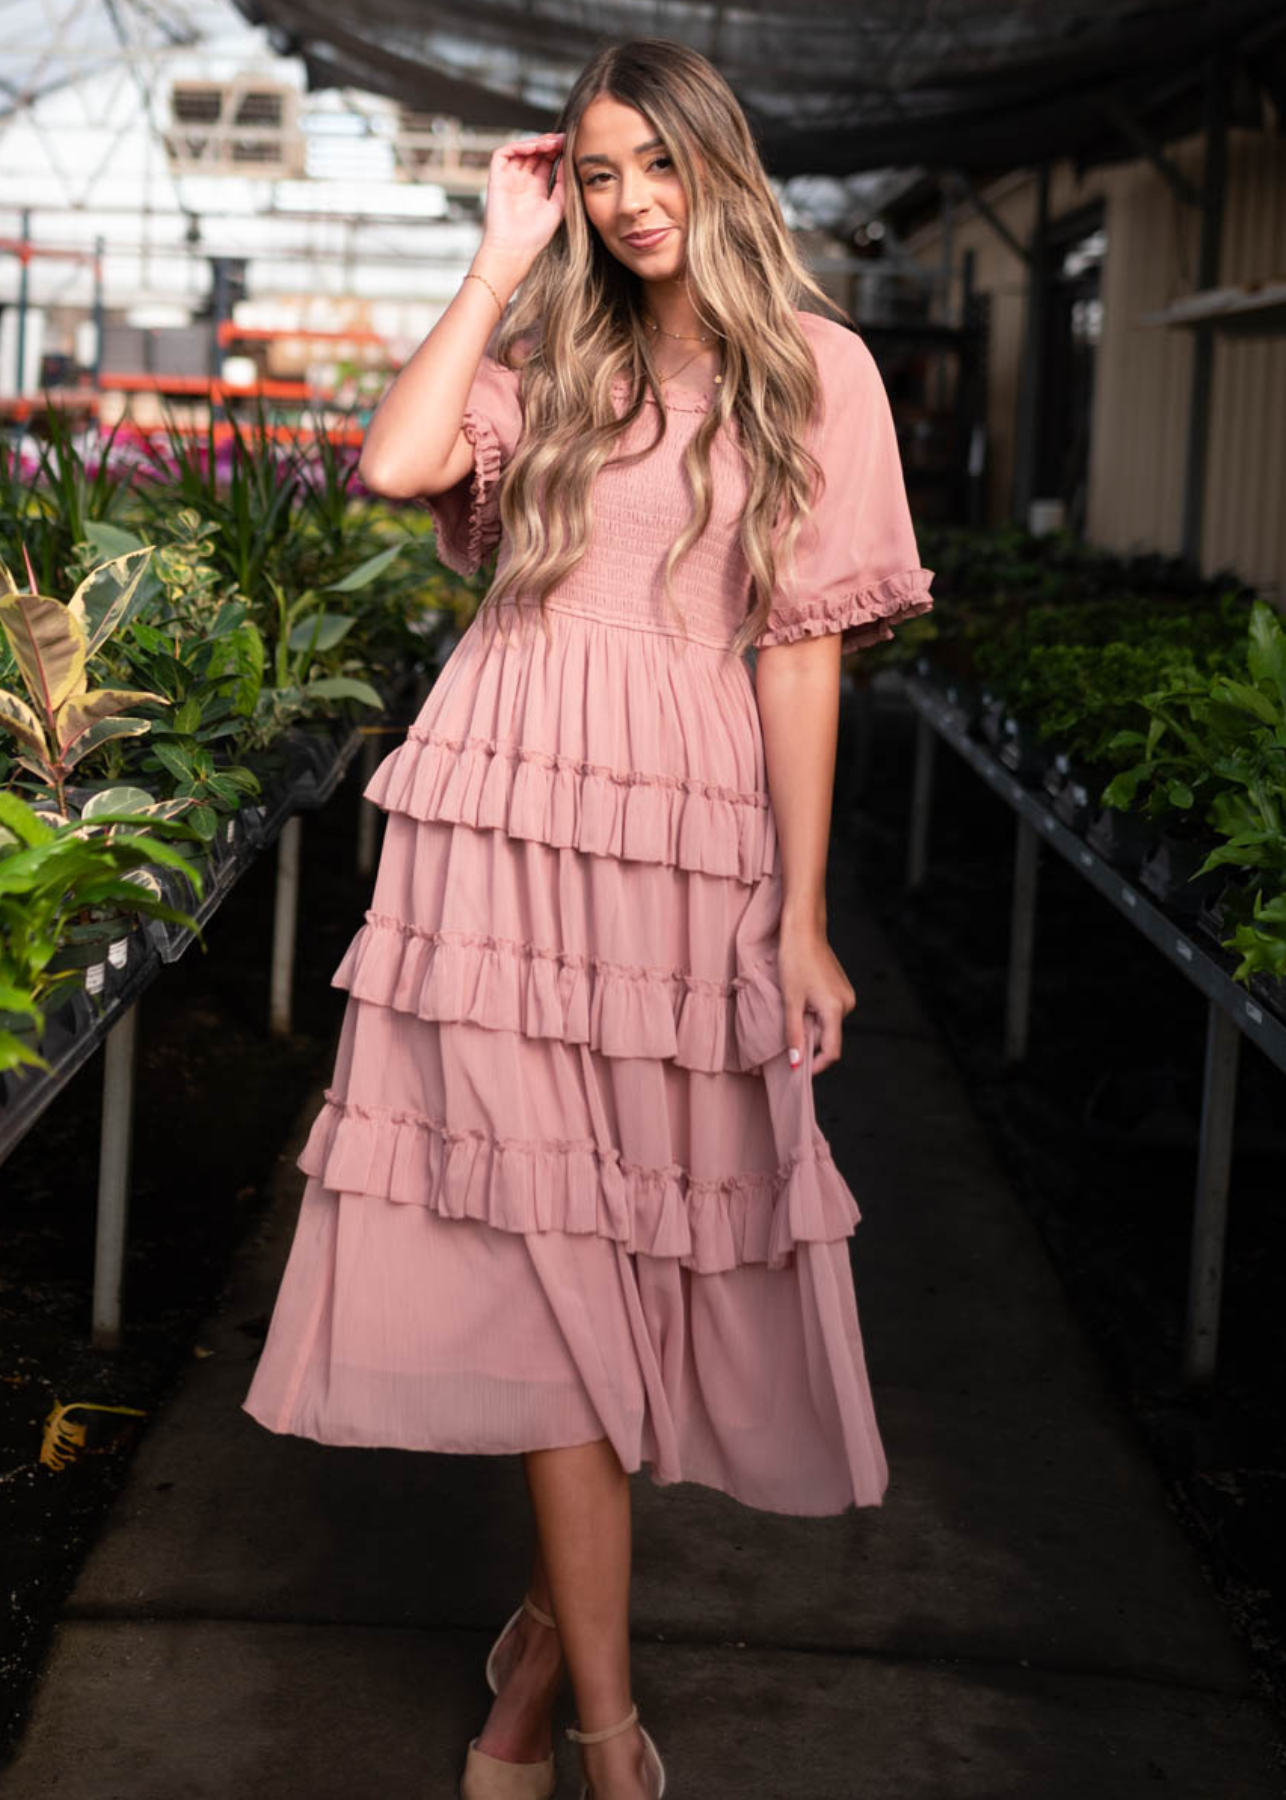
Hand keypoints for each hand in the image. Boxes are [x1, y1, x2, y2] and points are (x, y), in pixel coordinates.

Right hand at [480, 131, 566, 265]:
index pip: (546, 161)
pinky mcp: (496, 177)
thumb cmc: (536, 235)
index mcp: (536, 188)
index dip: (556, 152)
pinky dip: (518, 146)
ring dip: (536, 143)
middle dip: (548, 144)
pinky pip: (504, 153)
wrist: (515, 248)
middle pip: (534, 153)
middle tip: (563, 140)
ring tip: (551, 143)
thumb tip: (567, 160)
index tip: (570, 146)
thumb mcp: (558, 205)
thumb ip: (563, 182)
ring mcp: (508, 178)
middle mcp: (521, 181)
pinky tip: (534, 148)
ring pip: (520, 150)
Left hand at [776, 923, 855, 1075]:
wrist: (804, 929)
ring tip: (793, 1015)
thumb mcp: (790, 1000)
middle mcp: (847, 1004)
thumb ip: (794, 1034)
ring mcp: (846, 995)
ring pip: (829, 1025)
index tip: (798, 1070)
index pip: (832, 1051)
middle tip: (789, 1041)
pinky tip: (802, 1003)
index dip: (816, 1064)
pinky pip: (830, 1012)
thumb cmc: (795, 960)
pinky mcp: (842, 988)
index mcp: (835, 1009)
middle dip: (811, 1044)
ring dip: (812, 1028)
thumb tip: (796, 1062)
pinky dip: (816, 1016)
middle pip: (830, 1038)